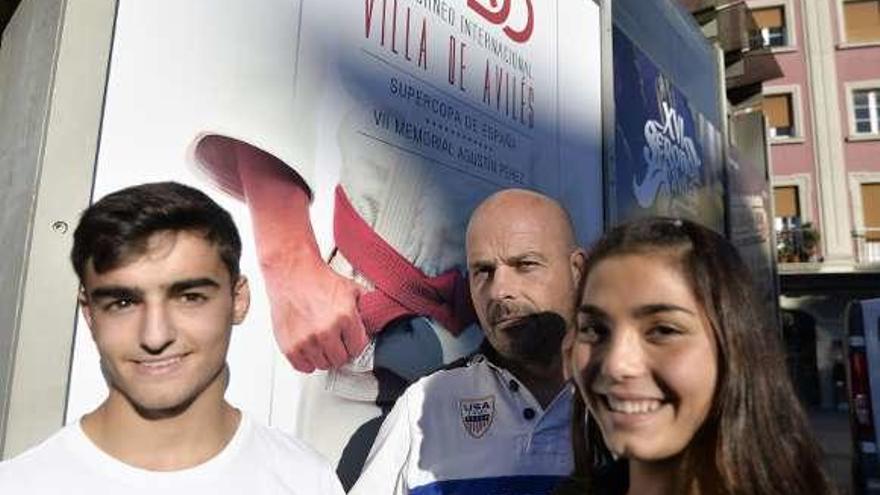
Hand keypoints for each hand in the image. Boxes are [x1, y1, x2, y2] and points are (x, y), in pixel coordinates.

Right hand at [262, 256, 369, 372]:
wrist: (292, 272)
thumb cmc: (319, 279)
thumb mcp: (352, 289)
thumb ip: (367, 308)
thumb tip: (378, 321)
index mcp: (345, 317)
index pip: (358, 349)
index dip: (355, 344)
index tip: (350, 340)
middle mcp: (325, 331)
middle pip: (340, 360)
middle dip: (340, 350)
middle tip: (335, 340)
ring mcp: (306, 340)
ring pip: (322, 365)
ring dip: (323, 355)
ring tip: (321, 340)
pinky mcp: (289, 345)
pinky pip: (303, 367)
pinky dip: (306, 360)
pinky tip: (309, 347)